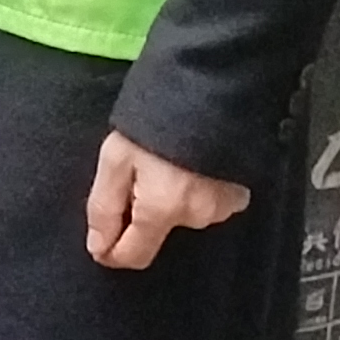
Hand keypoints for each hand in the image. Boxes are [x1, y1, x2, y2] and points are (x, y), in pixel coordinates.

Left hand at [87, 132, 250, 272]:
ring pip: (181, 216)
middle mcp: (197, 217)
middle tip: (136, 172)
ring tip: (164, 161)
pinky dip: (194, 190)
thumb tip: (99, 249)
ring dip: (168, 199)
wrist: (210, 83)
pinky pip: (206, 203)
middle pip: (157, 232)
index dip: (112, 252)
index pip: (135, 256)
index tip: (102, 238)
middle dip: (141, 212)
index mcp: (163, 210)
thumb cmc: (155, 116)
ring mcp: (224, 205)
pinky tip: (189, 163)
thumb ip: (104, 207)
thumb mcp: (115, 157)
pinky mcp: (240, 191)